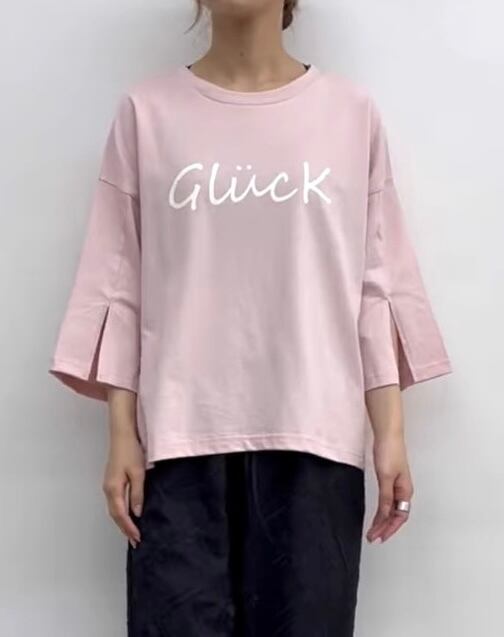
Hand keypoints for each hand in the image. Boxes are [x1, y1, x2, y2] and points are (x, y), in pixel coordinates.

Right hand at [102, 429, 144, 547]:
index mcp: (113, 489)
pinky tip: (128, 513)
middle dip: (124, 528)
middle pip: (115, 515)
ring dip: (122, 521)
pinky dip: (121, 511)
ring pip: (114, 509)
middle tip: (135, 540)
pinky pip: (115, 501)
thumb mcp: (138, 473)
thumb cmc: (130, 450)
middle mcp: (108, 489)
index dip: (129, 528)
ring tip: (132, 531)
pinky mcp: (111, 481)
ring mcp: (108, 485)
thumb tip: (137, 512)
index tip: (137, 538)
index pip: (121, 515)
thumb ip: (137, 493)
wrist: (122, 435)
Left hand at [366, 431, 412, 543]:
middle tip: (373, 537)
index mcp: (405, 491)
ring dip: (383, 520)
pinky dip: (382, 510)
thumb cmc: (390, 451)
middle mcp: (403, 490)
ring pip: (391, 509)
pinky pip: (387, 500)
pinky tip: (377, 515)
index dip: (389, 529)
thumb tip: (385, 515)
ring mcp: (396, 485)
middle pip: (396, 515)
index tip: (378, 537)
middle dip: (385, 528)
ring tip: (373, 530)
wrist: (387, 434)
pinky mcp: (389, 479)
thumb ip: (385, 497)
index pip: (399, 517)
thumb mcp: (385, 477)